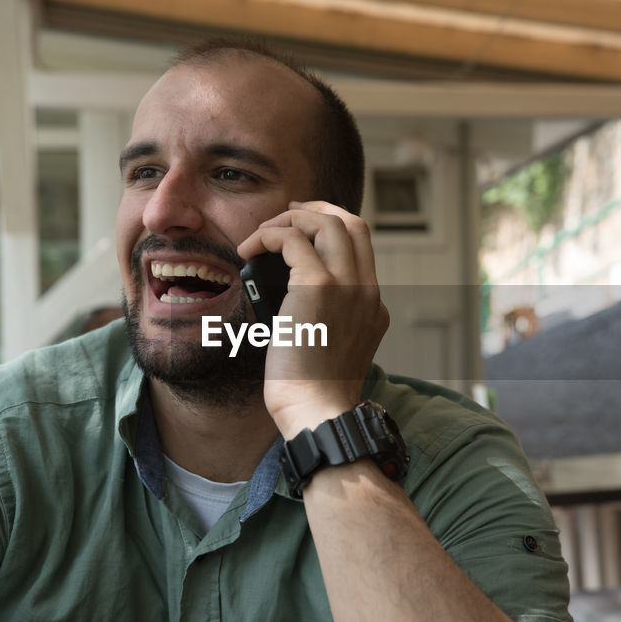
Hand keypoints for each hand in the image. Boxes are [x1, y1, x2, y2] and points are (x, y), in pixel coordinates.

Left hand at [237, 200, 388, 436]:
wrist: (317, 410)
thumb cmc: (313, 391)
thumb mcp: (330, 348)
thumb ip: (325, 319)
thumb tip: (288, 297)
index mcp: (372, 305)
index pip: (361, 246)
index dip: (332, 227)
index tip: (304, 228)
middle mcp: (367, 290)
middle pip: (352, 223)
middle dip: (317, 211)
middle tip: (286, 215)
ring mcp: (347, 286)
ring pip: (327, 222)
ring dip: (289, 220)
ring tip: (261, 236)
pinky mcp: (318, 287)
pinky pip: (292, 239)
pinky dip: (268, 236)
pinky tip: (248, 249)